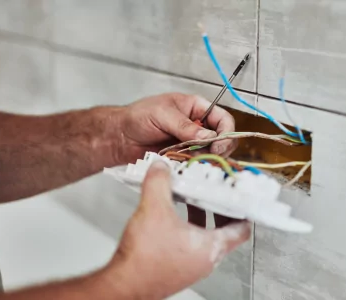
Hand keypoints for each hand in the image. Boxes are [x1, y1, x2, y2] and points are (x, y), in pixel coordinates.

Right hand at [104, 161, 250, 299]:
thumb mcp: (154, 209)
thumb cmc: (144, 259)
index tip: (241, 197)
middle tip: (214, 193)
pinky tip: (170, 218)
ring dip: (201, 218)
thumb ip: (159, 183)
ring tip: (190, 199)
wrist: (123, 285)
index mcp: (211, 248)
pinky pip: (190, 246)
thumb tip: (162, 168)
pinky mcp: (176, 269)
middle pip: (225, 232)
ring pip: (205, 238)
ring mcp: (191, 267)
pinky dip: (186, 229)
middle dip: (219, 209)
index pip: (242, 230)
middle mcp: (205, 260)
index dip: (244, 210)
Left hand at [115, 93, 236, 162]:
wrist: (119, 137)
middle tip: (208, 156)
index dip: (226, 132)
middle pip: (222, 140)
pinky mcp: (184, 158)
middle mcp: (198, 126)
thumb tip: (208, 136)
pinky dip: (193, 167)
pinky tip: (183, 165)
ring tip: (189, 159)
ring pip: (211, 155)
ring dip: (204, 159)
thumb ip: (186, 126)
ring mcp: (192, 144)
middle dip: (218, 149)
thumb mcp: (163, 114)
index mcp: (197, 108)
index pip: (223, 119)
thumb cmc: (137, 117)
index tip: (218, 144)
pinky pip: (196, 165)